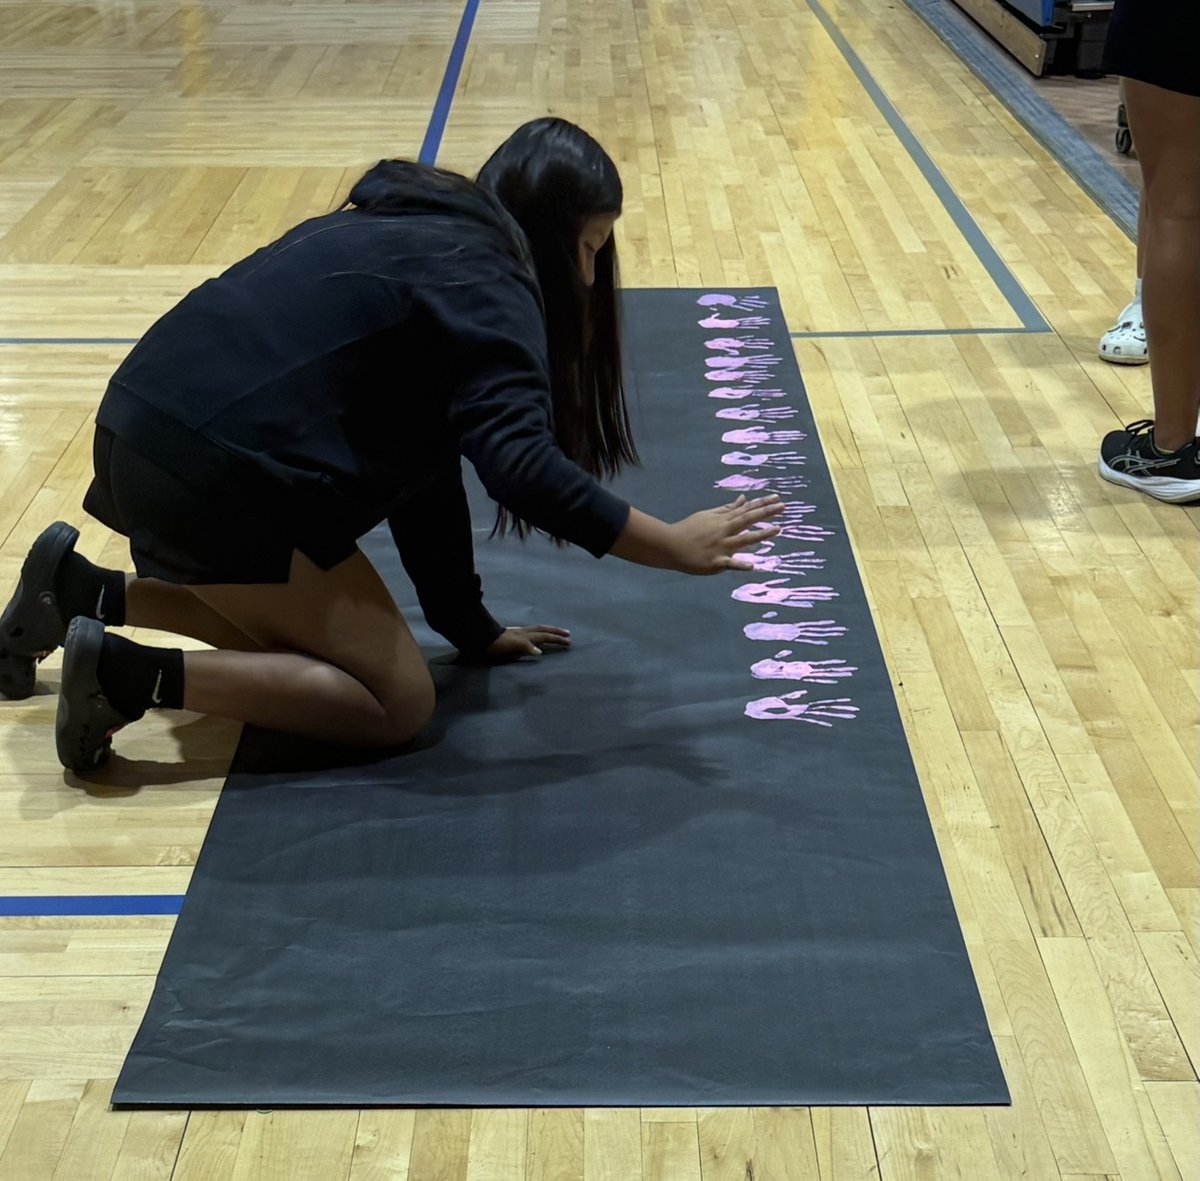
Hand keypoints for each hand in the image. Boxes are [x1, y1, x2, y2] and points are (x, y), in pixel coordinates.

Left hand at [485, 625, 570, 661]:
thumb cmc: (496, 644)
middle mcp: (523, 632)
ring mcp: (517, 633)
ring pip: (536, 630)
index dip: (556, 639)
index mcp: (526, 635)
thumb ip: (526, 647)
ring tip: (554, 633)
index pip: (545, 636)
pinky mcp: (512, 636)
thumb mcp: (512, 645)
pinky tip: (534, 639)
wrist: (481, 639)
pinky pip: (529, 633)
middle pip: (543, 630)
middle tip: (567, 634)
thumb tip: (540, 652)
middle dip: (555, 632)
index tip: (569, 642)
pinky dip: (536, 635)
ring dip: (547, 631)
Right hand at [666, 495, 783, 573]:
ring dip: (760, 535)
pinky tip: (752, 566)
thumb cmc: (689, 530)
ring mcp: (720, 546)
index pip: (745, 510)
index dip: (762, 504)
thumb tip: (743, 499)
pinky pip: (729, 563)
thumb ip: (727, 509)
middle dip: (766, 513)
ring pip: (743, 540)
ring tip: (777, 529)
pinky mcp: (715, 562)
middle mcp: (724, 531)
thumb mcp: (708, 515)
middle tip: (783, 507)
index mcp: (722, 520)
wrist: (670, 545)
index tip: (777, 498)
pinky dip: (740, 564)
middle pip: (747, 520)